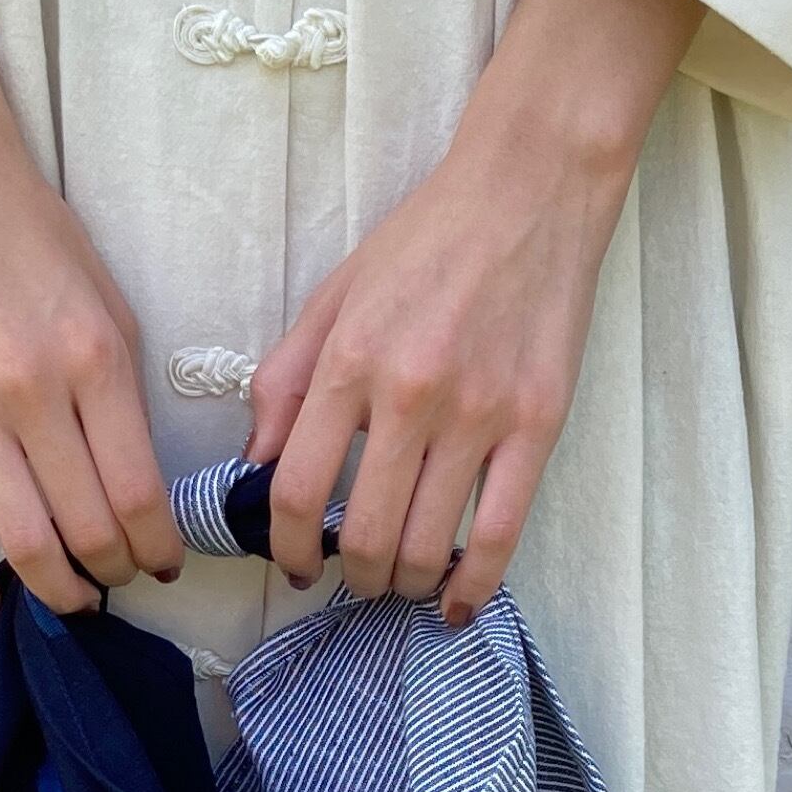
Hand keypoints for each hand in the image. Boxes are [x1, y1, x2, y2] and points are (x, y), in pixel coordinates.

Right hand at [0, 0, 182, 617]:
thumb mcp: (111, 310)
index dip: (160, 549)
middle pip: (89, 529)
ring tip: (74, 600)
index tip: (166, 565)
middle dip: (115, 573)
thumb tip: (139, 491)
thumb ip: (125, 401)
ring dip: (58, 590)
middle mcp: (34, 392)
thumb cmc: (36, 244)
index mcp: (96, 362)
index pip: (140, 493)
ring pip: (23, 540)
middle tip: (120, 580)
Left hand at [247, 0, 700, 623]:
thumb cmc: (426, 241)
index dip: (286, 547)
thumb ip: (285, 380)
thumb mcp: (334, 297)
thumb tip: (253, 462)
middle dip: (351, 577)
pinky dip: (472, 585)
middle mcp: (409, 393)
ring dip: (404, 583)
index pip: (295, 489)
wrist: (531, 188)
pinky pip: (500, 534)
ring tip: (400, 581)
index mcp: (349, 361)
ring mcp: (478, 414)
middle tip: (354, 578)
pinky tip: (453, 603)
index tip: (294, 565)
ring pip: (426, 544)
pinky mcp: (537, 425)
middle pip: (363, 533)